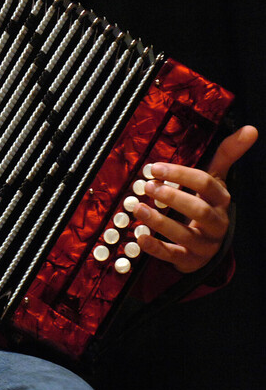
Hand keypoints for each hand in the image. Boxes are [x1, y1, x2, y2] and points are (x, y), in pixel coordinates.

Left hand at [132, 125, 257, 272]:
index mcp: (221, 200)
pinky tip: (140, 236)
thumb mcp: (216, 180)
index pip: (206, 184)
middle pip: (198, 210)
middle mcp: (216, 223)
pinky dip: (156, 247)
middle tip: (147, 186)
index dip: (181, 175)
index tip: (154, 168)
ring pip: (185, 234)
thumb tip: (251, 129)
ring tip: (137, 208)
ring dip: (159, 221)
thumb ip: (227, 155)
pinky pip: (174, 255)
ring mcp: (204, 244)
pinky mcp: (190, 261)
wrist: (207, 245)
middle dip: (172, 197)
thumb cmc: (207, 205)